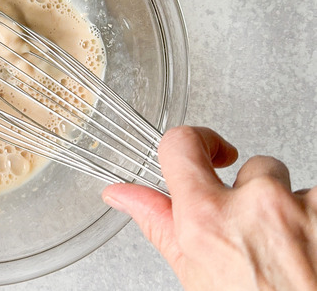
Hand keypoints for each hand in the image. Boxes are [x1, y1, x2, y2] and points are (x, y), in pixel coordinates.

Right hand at [102, 126, 316, 289]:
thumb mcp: (197, 277)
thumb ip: (160, 225)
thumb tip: (122, 195)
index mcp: (208, 219)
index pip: (182, 144)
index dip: (197, 142)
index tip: (212, 153)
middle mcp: (258, 204)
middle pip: (256, 168)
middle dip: (258, 197)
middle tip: (262, 242)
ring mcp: (305, 206)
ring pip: (295, 189)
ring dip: (293, 213)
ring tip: (292, 255)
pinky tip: (313, 255)